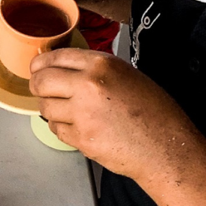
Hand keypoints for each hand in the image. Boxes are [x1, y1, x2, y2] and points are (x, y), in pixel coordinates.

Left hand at [29, 49, 202, 185]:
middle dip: (37, 86)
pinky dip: (62, 129)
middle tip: (42, 90)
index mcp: (102, 64)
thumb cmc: (155, 113)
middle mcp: (88, 85)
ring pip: (45, 107)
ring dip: (52, 109)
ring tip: (69, 112)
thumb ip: (95, 70)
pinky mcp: (81, 138)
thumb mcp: (128, 75)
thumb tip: (65, 68)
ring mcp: (83, 113)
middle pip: (41, 81)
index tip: (37, 68)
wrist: (168, 148)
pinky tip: (80, 127)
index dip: (41, 64)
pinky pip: (57, 129)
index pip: (55, 57)